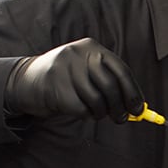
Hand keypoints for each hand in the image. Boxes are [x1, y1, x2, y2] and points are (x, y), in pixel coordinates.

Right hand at [4, 38, 143, 122]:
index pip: (121, 71)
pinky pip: (82, 109)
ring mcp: (65, 69)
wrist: (28, 80)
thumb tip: (137, 108)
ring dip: (102, 113)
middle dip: (121, 107)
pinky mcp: (55, 87)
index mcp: (92, 48)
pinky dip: (86, 115)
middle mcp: (79, 54)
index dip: (133, 93)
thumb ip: (112, 84)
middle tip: (122, 119)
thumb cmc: (69, 80)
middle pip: (111, 86)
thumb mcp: (89, 72)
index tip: (139, 110)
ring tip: (97, 113)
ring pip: (97, 100)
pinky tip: (81, 110)